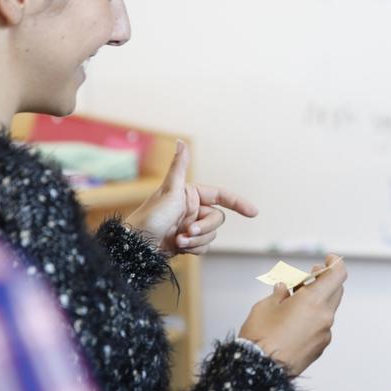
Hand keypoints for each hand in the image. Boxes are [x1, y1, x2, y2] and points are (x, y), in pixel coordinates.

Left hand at [125, 140, 258, 254]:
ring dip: (197, 240)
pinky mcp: (188, 243)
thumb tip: (181, 141)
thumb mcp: (169, 190)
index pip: (221, 196)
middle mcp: (193, 210)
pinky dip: (194, 249)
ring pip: (211, 234)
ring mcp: (191, 227)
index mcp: (192, 195)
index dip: (238, 203)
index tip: (253, 213)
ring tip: (179, 241)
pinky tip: (179, 248)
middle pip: (217, 219)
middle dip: (204, 227)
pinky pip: (204, 246)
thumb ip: (179, 166)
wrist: (137, 246)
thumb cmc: (151, 216)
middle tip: (189, 231)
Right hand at [239, 255, 346, 376]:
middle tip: (309, 276)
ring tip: (295, 300)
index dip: (334, 264)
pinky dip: (313, 319)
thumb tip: (285, 288)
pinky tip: (294, 322)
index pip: (337, 275)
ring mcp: (324, 334)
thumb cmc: (260, 335)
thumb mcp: (265, 306)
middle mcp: (325, 316)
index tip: (326, 259)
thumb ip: (280, 293)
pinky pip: (321, 327)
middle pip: (335, 291)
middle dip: (324, 280)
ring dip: (317, 301)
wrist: (259, 371)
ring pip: (327, 310)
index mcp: (314, 301)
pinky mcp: (320, 348)